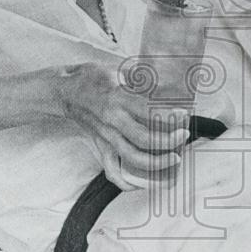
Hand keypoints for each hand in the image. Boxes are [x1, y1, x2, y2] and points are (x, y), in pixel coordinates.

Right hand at [57, 62, 189, 189]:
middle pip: (143, 138)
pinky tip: (145, 183)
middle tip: (184, 136)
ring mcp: (106, 138)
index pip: (147, 112)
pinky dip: (128, 183)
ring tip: (175, 159)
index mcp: (117, 99)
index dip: (168, 117)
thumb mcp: (117, 68)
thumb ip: (141, 75)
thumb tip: (165, 77)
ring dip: (156, 163)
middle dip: (168, 141)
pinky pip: (113, 172)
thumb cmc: (92, 78)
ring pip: (132, 158)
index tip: (184, 116)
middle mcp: (112, 121)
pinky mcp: (101, 148)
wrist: (66, 92)